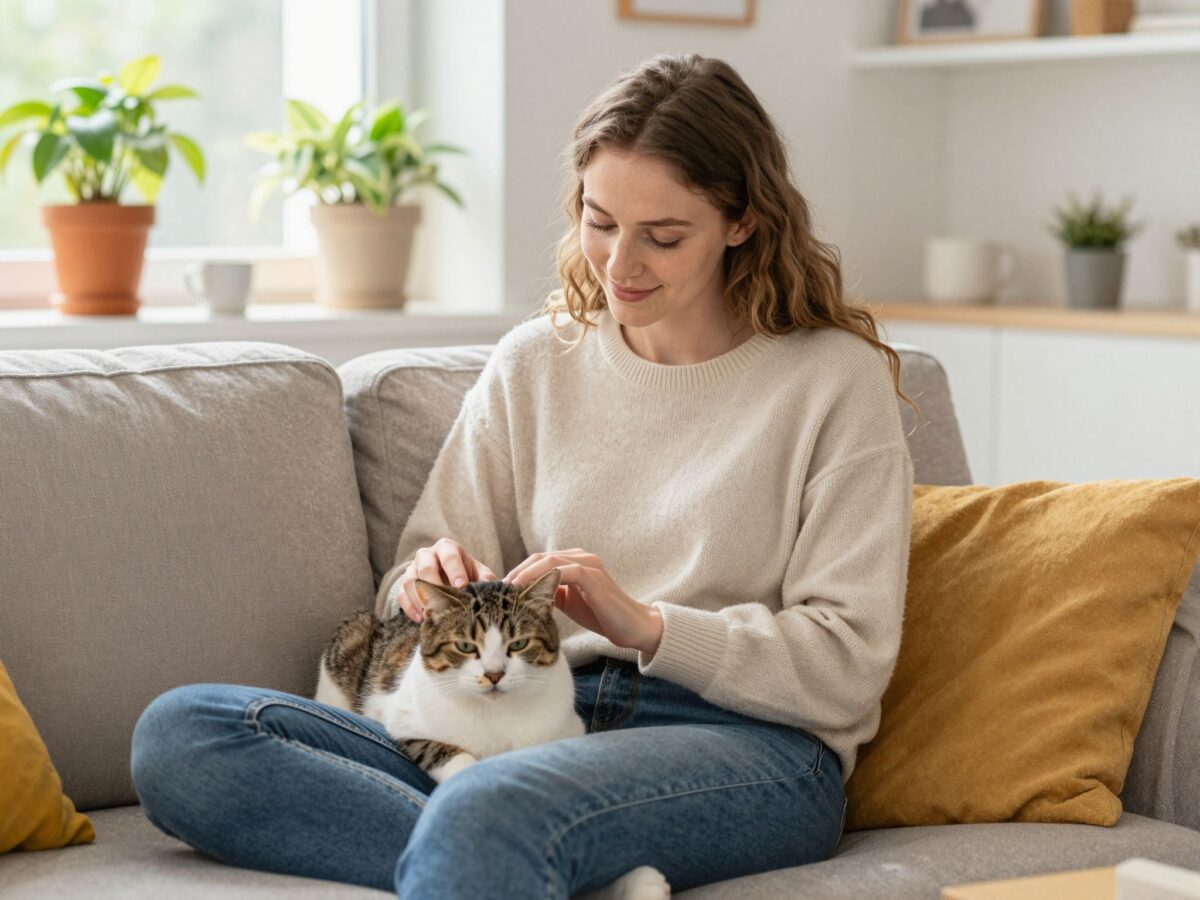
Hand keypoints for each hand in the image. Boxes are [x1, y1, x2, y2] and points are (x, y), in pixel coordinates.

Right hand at [399, 538, 496, 622]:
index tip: (461, 586)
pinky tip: (421, 619)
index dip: (455, 571)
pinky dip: (410, 608)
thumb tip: (489, 585)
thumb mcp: (477, 571)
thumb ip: (485, 577)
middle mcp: (427, 554)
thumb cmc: (465, 572)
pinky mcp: (403, 583)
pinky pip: (402, 595)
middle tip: (444, 603)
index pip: (450, 556)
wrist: (444, 574)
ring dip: (421, 599)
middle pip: (426, 568)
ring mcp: (412, 568)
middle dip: (435, 586)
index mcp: (447, 548)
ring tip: (432, 614)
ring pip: (411, 581)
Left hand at [503, 549, 662, 659]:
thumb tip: (523, 596)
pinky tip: (531, 591)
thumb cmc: (601, 616)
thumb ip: (550, 594)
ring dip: (526, 574)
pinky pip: (565, 571)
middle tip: (499, 589)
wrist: (632, 628)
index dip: (519, 572)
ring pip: (550, 561)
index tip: (501, 590)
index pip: (540, 561)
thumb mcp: (569, 602)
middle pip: (540, 557)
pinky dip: (545, 578)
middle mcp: (582, 558)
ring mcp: (589, 565)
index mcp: (575, 562)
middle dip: (517, 572)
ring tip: (510, 590)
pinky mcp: (594, 577)